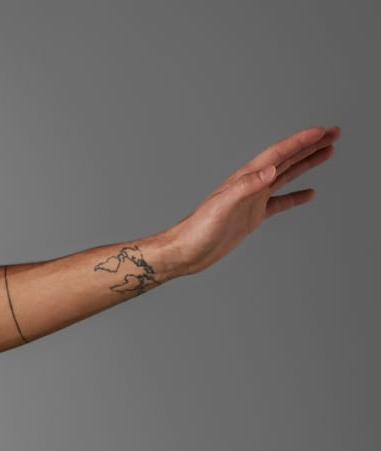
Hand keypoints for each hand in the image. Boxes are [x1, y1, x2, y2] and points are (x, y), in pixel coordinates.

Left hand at [161, 124, 338, 279]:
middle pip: (288, 159)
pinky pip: (280, 202)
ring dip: (307, 163)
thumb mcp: (223, 206)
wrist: (183, 253)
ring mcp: (252, 200)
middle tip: (335, 133)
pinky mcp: (251, 217)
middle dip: (311, 145)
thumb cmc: (197, 230)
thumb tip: (272, 171)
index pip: (279, 153)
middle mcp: (251, 185)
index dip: (301, 141)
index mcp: (246, 178)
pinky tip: (310, 193)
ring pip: (287, 176)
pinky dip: (296, 196)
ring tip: (328, 152)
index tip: (323, 131)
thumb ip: (247, 187)